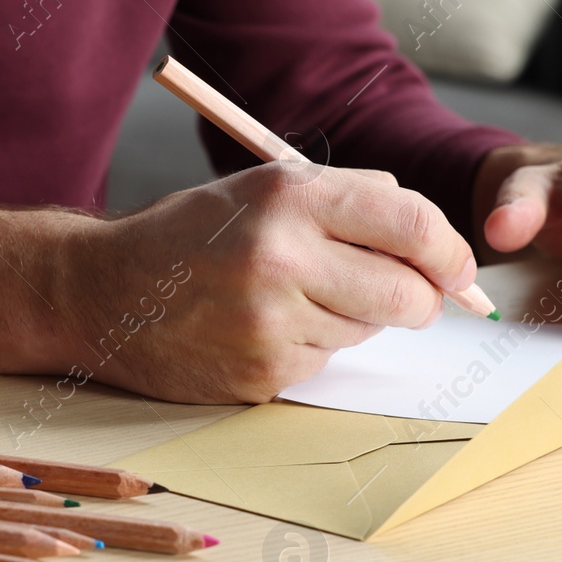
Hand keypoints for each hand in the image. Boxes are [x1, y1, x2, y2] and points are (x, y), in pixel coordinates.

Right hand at [82, 160, 477, 402]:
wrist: (102, 292)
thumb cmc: (192, 235)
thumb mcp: (264, 189)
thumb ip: (349, 201)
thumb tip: (434, 242)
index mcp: (289, 198)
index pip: (413, 226)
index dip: (451, 253)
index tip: (459, 268)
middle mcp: (280, 258)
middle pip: (408, 295)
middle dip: (420, 299)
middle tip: (405, 295)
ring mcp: (269, 322)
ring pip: (367, 331)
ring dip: (352, 318)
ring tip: (295, 297)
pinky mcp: (260, 372)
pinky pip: (324, 361)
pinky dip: (310, 346)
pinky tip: (263, 326)